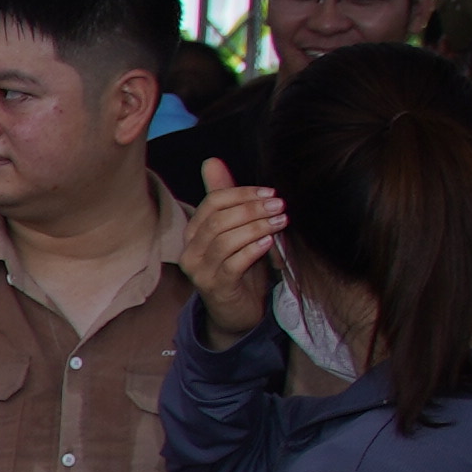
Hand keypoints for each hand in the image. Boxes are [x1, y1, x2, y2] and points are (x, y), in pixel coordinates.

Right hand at [181, 158, 282, 340]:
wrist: (237, 311)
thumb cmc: (239, 267)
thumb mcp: (234, 230)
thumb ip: (225, 198)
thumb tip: (212, 161)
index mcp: (194, 232)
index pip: (212, 203)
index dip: (242, 194)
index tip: (270, 193)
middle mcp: (191, 250)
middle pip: (219, 220)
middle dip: (252, 209)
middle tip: (280, 205)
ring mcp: (200, 271)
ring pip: (225, 240)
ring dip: (257, 227)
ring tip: (280, 222)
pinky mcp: (215, 288)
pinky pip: (233, 263)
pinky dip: (252, 250)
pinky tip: (269, 242)